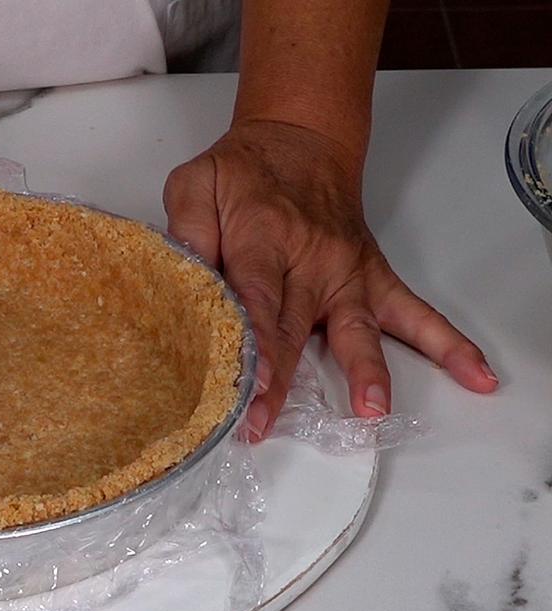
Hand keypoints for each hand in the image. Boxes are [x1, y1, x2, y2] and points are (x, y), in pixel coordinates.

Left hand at [164, 120, 496, 440]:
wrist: (299, 143)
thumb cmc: (243, 172)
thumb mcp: (197, 184)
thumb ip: (187, 226)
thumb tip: (181, 269)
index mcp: (263, 237)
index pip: (258, 295)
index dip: (256, 340)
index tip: (253, 381)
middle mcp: (310, 260)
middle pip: (294, 327)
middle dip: (281, 380)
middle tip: (264, 423)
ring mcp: (345, 274)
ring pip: (357, 328)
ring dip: (365, 371)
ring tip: (370, 411)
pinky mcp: (371, 279)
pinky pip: (413, 312)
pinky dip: (447, 342)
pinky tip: (473, 374)